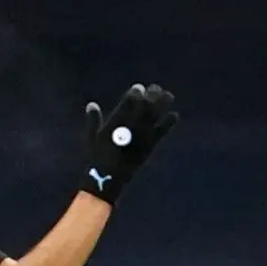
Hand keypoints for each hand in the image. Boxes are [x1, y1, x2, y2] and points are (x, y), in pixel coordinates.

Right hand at [81, 83, 178, 205]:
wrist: (108, 178)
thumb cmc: (98, 157)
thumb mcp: (92, 138)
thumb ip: (93, 120)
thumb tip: (91, 104)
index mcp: (115, 124)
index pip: (127, 104)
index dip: (134, 94)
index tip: (139, 87)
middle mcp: (130, 128)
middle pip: (144, 107)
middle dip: (150, 96)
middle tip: (155, 88)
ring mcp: (140, 137)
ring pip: (154, 117)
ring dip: (162, 105)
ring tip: (169, 96)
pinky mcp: (148, 147)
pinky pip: (160, 133)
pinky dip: (168, 123)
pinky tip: (175, 115)